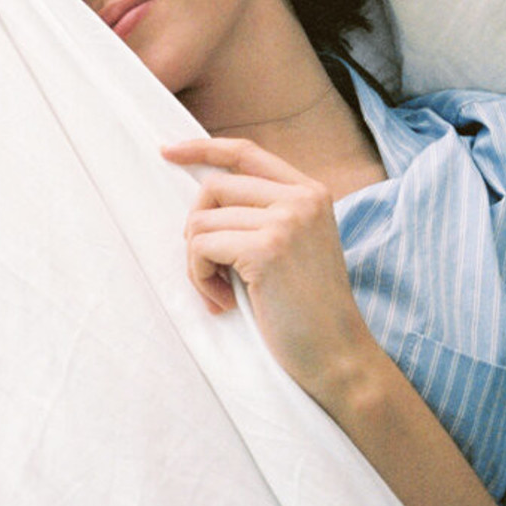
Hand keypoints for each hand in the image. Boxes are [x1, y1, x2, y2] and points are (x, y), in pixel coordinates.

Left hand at [161, 137, 377, 402]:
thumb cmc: (308, 310)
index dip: (202, 149)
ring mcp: (286, 220)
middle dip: (198, 230)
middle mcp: (301, 198)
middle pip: (214, 187)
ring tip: (221, 293)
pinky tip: (223, 301)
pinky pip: (201, 247)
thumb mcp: (295, 246)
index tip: (167, 151)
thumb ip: (263, 214)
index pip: (245, 152)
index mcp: (310, 192)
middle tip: (211, 269)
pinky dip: (200, 277)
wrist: (339, 356)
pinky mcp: (267, 249)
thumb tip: (202, 199)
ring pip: (201, 221)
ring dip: (198, 263)